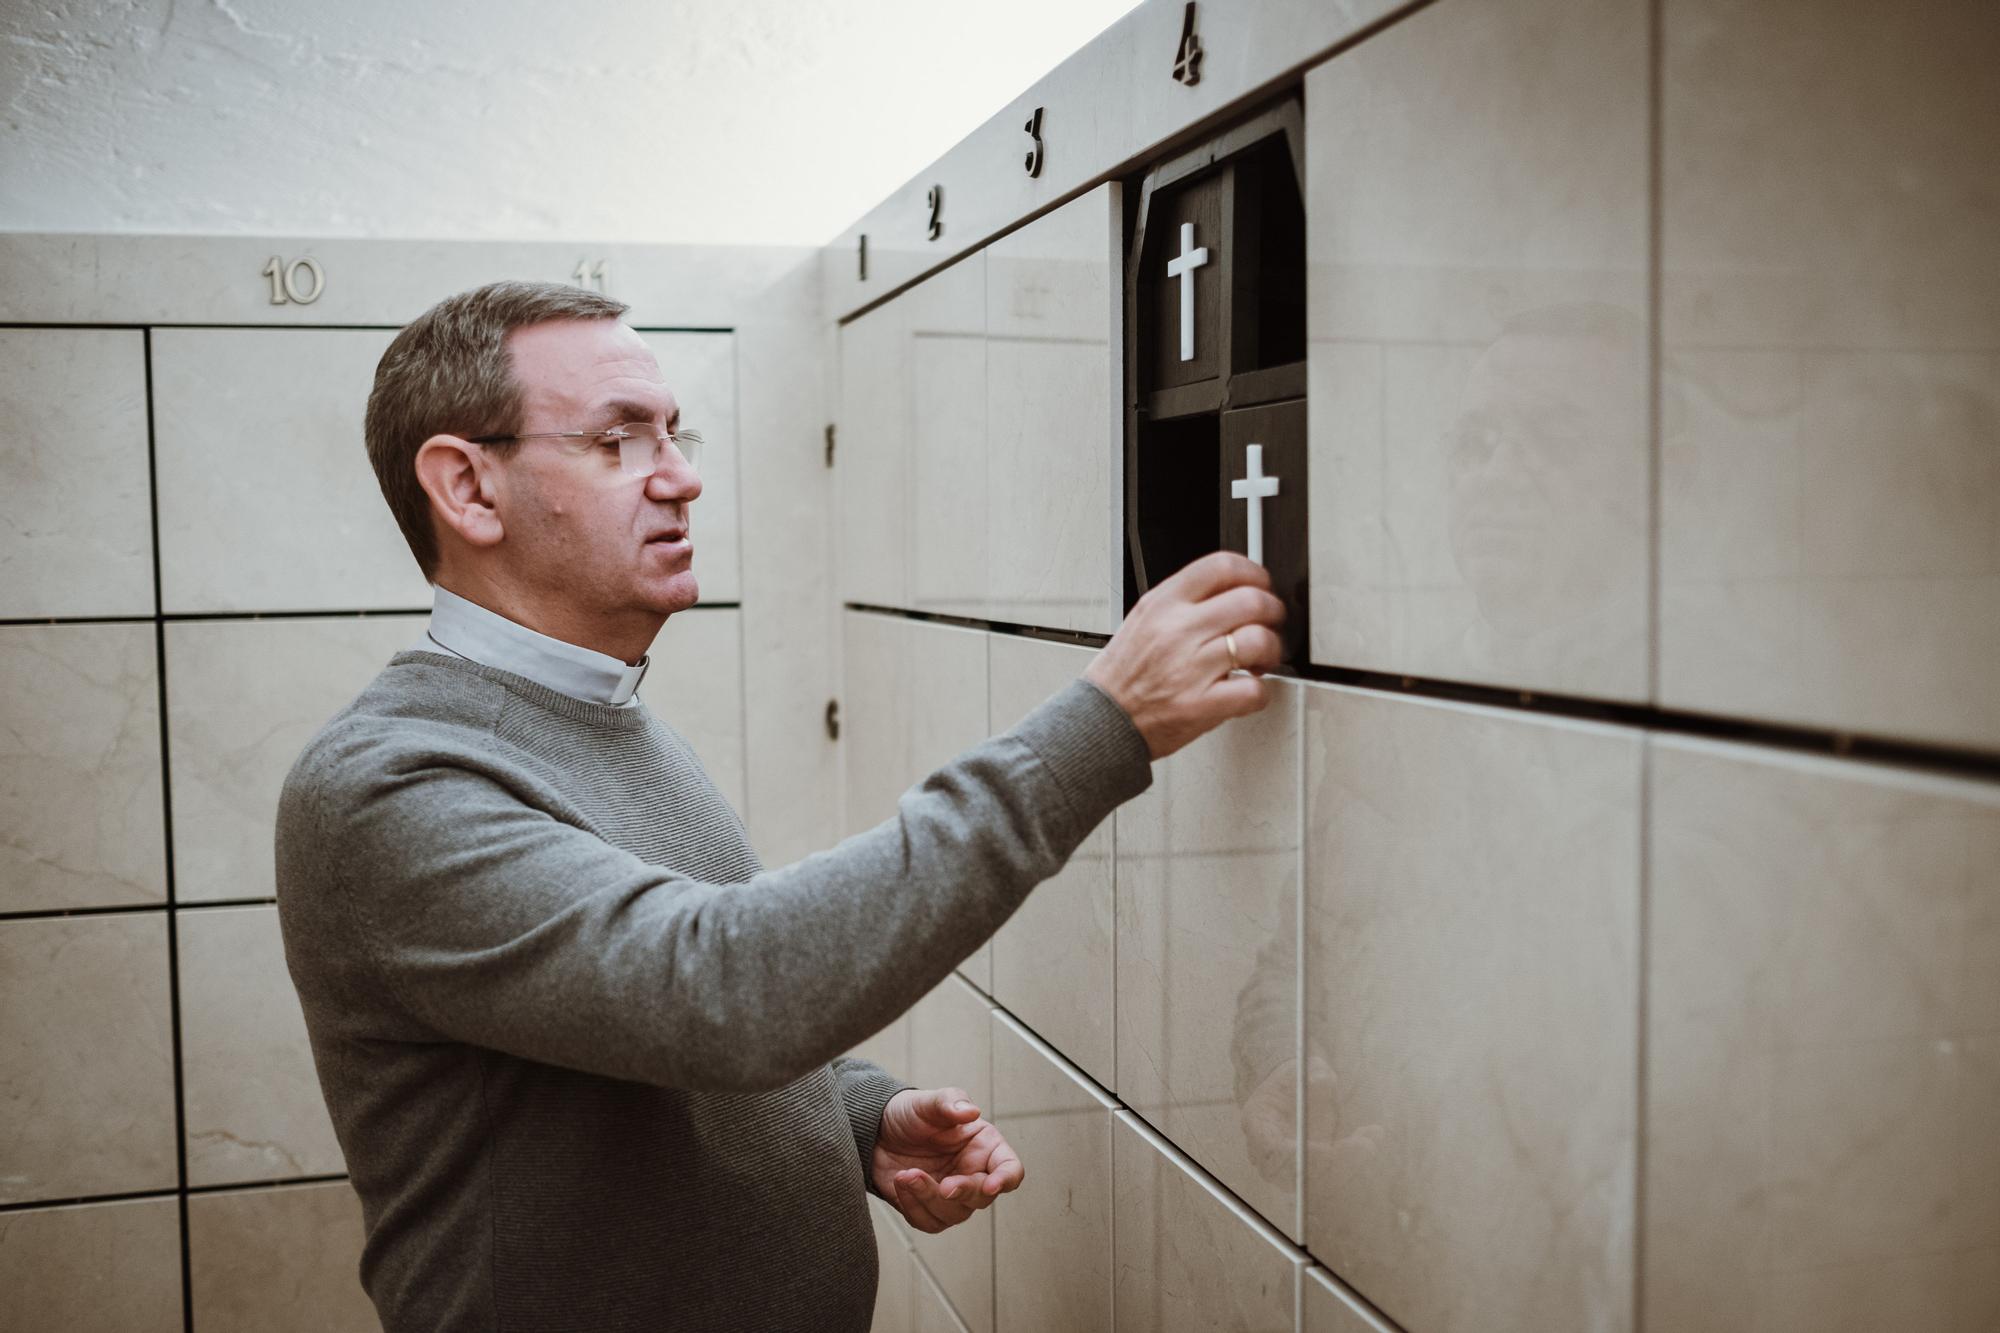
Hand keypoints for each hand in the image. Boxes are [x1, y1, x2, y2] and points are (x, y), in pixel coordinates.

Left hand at [870, 1086, 1023, 1233]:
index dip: (1006, 1179)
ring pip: (954, 1214)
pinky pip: (928, 1222)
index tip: (991, 1184)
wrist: (877, 1131)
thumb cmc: (911, 1114)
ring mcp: (952, 1195)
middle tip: (944, 1186)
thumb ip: (949, 1103)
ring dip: (929, 1199)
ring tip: (906, 1174)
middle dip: (963, 1193)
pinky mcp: (928, 1209)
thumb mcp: (928, 1102)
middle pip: (982, 1198)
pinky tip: (900, 1182)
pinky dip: (913, 1206)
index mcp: (985, 1146)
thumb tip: (970, 1111)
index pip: (1010, 1168)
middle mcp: (973, 1173)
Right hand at [1084, 551, 1286, 759]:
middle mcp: (1178, 631)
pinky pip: (1254, 690)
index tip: (1260, 584)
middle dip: (1272, 611)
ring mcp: (1191, 668)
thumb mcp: (1143, 620)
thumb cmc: (1122, 675)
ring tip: (1260, 659)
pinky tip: (1248, 690)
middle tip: (1269, 623)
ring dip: (1271, 650)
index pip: (1222, 566)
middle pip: (1251, 600)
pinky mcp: (1202, 705)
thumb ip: (1182, 602)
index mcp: (1163, 604)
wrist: (1101, 720)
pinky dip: (1261, 692)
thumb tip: (1229, 590)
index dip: (1253, 572)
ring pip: (1259, 640)